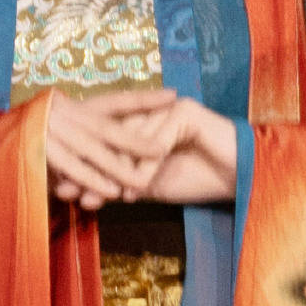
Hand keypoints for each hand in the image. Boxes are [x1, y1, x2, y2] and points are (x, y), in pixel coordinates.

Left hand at [44, 88, 237, 209]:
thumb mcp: (151, 185)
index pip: (107, 143)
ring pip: (132, 141)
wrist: (242, 178)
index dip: (86, 166)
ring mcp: (168, 108)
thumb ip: (123, 184)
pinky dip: (145, 169)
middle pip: (114, 139)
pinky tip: (136, 192)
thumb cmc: (199, 179)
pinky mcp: (186, 112)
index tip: (63, 191)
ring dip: (115, 173)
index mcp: (142, 123)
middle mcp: (152, 111)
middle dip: (91, 169)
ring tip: (99, 198)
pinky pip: (157, 142)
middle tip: (69, 193)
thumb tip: (86, 196)